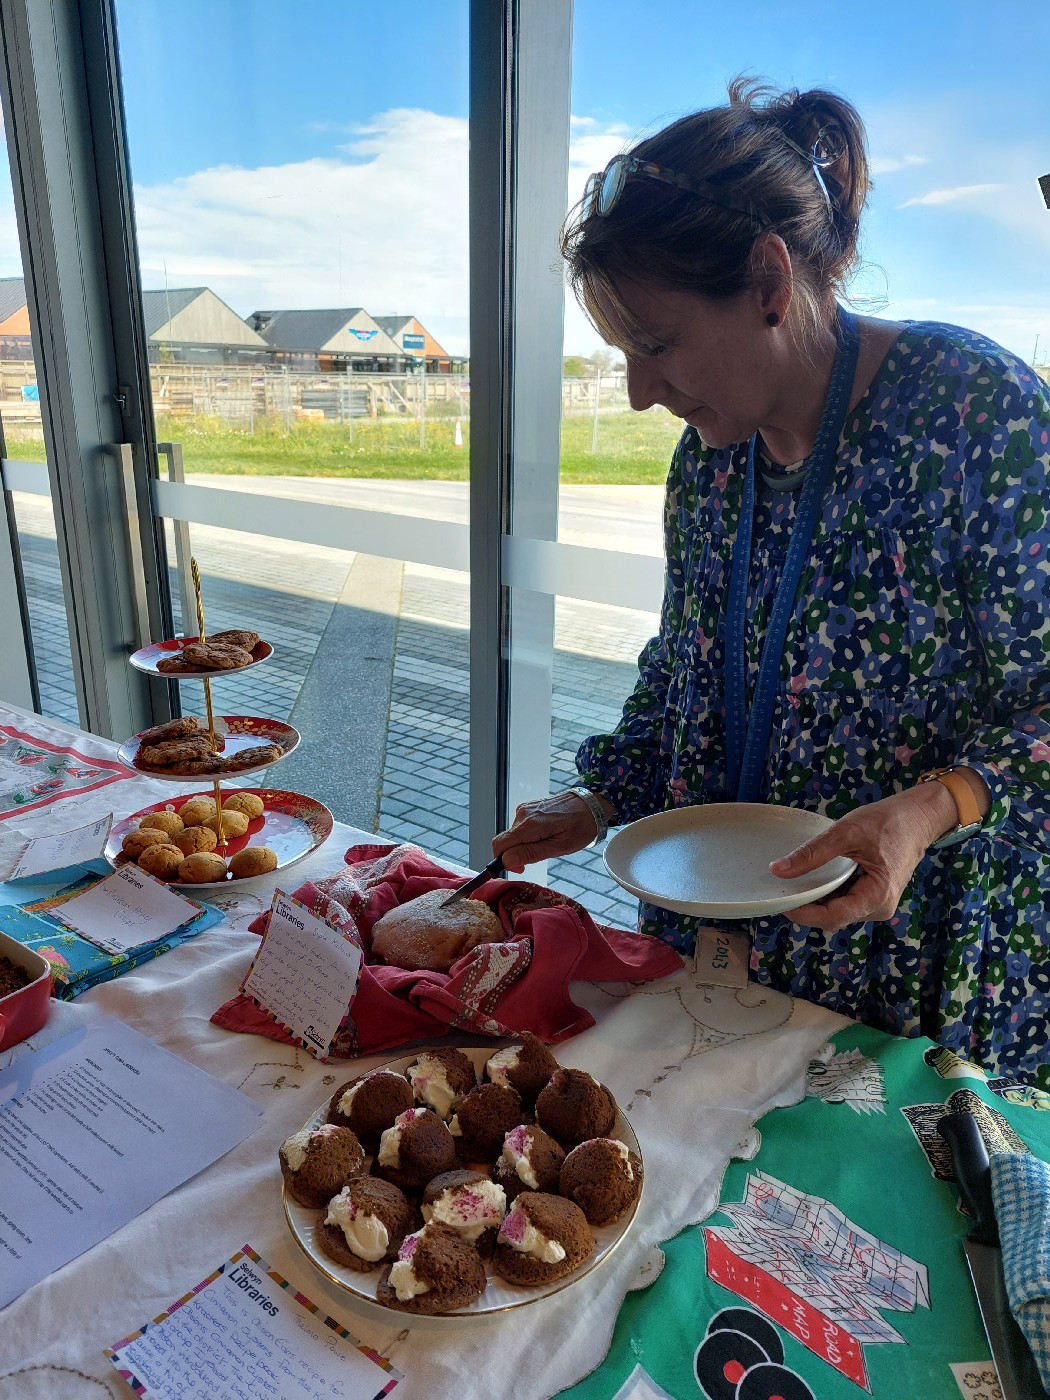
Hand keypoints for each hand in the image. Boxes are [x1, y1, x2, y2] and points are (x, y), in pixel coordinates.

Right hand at [492, 791, 614, 873]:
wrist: (590, 804)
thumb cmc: (580, 826)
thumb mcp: (559, 846)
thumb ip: (531, 853)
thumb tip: (506, 860)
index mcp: (529, 825)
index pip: (499, 845)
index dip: (503, 861)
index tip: (520, 868)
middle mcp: (522, 814)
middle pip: (505, 841)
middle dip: (516, 854)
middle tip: (538, 857)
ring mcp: (524, 809)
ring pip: (513, 836)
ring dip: (524, 845)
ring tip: (547, 843)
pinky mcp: (528, 808)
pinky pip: (519, 828)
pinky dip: (528, 836)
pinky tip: (545, 835)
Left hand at [768, 783, 959, 931]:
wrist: (917, 817)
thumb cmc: (889, 822)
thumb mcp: (847, 832)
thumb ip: (813, 853)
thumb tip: (778, 869)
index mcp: (878, 896)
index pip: (833, 917)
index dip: (803, 913)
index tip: (781, 902)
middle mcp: (879, 908)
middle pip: (833, 918)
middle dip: (806, 907)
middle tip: (781, 888)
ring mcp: (876, 904)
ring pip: (836, 912)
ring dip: (816, 900)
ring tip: (795, 881)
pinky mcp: (871, 897)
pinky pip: (843, 902)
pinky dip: (827, 893)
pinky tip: (814, 878)